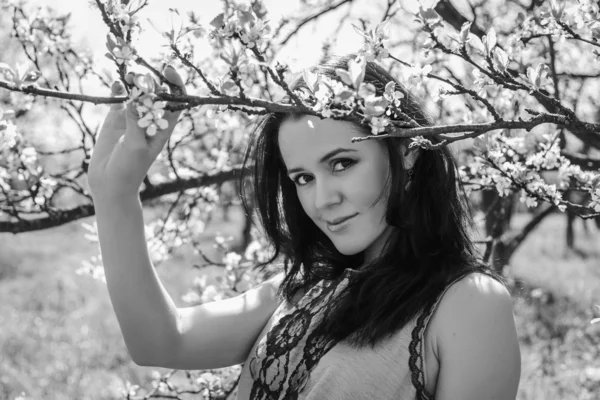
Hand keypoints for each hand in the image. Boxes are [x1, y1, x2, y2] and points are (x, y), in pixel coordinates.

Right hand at [88, 66, 185, 200]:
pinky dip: (118, 88)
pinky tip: (117, 84)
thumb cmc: (129, 169)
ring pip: (136, 93)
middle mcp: (149, 120)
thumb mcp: (135, 146)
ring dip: (134, 81)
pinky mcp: (115, 119)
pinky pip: (118, 98)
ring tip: (128, 75)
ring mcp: (132, 118)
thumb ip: (135, 122)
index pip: (176, 101)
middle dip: (150, 79)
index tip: (167, 70)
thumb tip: (136, 96)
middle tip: (139, 74)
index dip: (175, 85)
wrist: (109, 184)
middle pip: (155, 93)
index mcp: (163, 128)